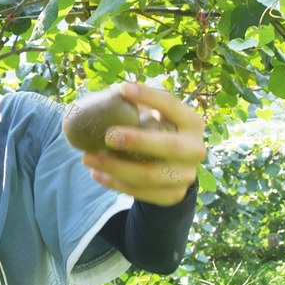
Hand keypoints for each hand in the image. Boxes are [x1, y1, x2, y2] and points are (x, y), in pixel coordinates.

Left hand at [82, 82, 205, 206]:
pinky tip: (97, 173)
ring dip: (116, 167)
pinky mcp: (173, 195)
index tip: (123, 89)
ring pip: (149, 175)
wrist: (175, 167)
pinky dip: (115, 183)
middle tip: (108, 136)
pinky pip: (142, 192)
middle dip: (137, 141)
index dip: (149, 96)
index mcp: (192, 122)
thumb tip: (110, 93)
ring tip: (88, 158)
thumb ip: (138, 106)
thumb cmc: (157, 131)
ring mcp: (186, 175)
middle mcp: (195, 149)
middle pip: (170, 146)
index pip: (172, 105)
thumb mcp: (156, 115)